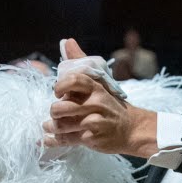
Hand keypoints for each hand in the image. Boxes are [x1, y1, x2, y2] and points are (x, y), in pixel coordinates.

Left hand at [44, 38, 156, 156]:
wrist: (132, 128)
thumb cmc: (110, 104)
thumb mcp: (99, 81)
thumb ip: (80, 61)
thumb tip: (66, 41)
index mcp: (95, 87)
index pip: (73, 80)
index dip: (60, 86)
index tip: (57, 93)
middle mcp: (95, 103)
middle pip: (62, 107)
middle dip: (54, 111)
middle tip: (56, 113)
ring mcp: (94, 122)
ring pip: (62, 125)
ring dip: (52, 126)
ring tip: (50, 126)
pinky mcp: (93, 138)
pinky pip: (67, 139)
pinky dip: (54, 140)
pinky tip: (49, 139)